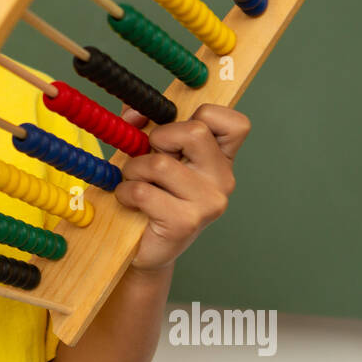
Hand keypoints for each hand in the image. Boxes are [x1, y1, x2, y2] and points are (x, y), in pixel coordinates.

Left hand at [114, 103, 249, 272]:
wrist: (147, 248)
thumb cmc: (150, 194)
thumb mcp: (150, 150)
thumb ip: (144, 123)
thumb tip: (135, 113)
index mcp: (221, 160)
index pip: (235, 124)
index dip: (203, 116)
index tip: (177, 133)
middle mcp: (223, 180)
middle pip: (195, 131)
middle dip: (160, 138)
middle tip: (150, 158)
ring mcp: (208, 203)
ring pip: (160, 163)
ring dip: (134, 169)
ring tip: (134, 181)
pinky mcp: (185, 223)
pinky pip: (143, 192)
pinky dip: (126, 192)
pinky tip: (129, 200)